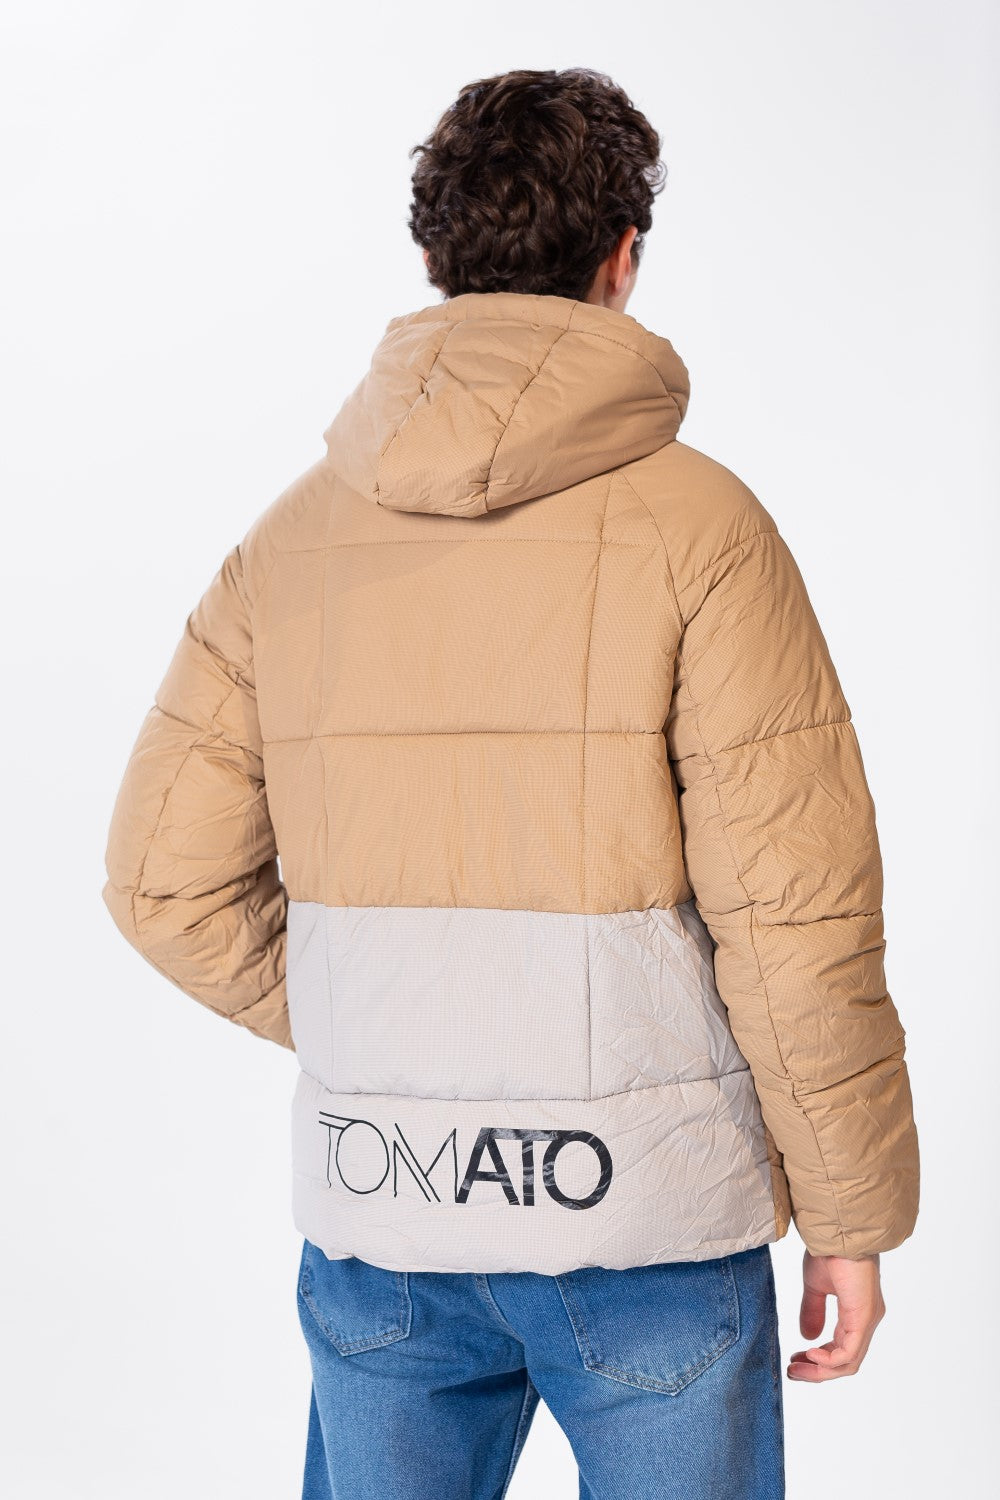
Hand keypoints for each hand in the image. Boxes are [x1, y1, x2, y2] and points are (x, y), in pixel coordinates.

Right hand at [787, 1249, 884, 1381]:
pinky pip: (849, 1353)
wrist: (838, 1232)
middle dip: (817, 1371)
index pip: (842, 1349)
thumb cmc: (830, 1251)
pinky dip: (829, 1360)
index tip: (795, 1361)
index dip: (819, 1361)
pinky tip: (811, 1355)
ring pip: (848, 1362)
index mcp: (857, 1313)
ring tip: (796, 1369)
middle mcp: (866, 1321)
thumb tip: (808, 1337)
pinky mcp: (864, 1318)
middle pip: (846, 1362)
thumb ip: (813, 1310)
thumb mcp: (815, 1286)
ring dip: (821, 1371)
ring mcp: (868, 1321)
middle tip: (793, 1372)